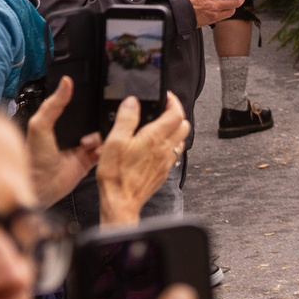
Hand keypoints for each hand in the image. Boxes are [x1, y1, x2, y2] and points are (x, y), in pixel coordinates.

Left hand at [24, 78, 101, 207]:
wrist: (40, 188)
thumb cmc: (34, 159)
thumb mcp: (40, 126)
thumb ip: (53, 105)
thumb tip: (66, 82)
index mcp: (59, 122)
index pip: (79, 107)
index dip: (89, 103)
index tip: (100, 98)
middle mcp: (72, 133)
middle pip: (95, 119)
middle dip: (100, 120)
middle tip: (99, 121)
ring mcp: (82, 147)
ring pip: (103, 134)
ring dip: (101, 136)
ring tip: (89, 142)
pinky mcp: (90, 160)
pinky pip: (105, 150)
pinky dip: (104, 149)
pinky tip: (96, 151)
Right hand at [95, 94, 188, 228]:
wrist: (121, 201)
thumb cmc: (116, 174)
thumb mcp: (114, 141)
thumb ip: (126, 119)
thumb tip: (132, 102)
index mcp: (156, 137)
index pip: (177, 113)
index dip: (173, 101)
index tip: (166, 97)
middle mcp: (166, 148)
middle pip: (184, 125)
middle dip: (176, 115)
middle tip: (162, 111)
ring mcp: (167, 161)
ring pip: (180, 140)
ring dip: (173, 131)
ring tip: (158, 128)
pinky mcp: (163, 172)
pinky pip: (173, 154)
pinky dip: (168, 146)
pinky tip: (154, 148)